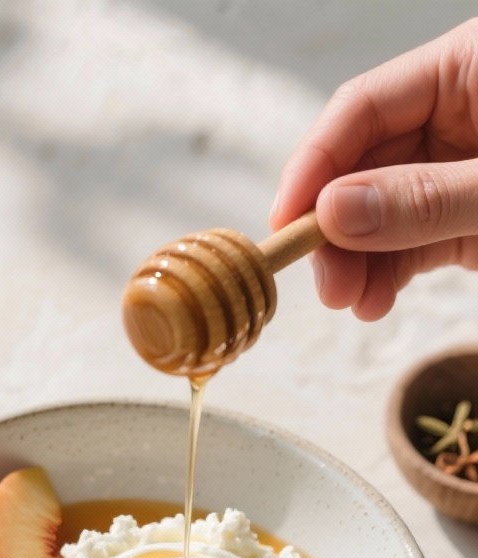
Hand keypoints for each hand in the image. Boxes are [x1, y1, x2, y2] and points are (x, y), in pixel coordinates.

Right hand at [270, 21, 477, 319]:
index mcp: (465, 67)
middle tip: (325, 282)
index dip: (315, 166)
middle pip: (363, 164)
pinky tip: (372, 301)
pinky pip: (412, 241)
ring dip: (356, 260)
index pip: (361, 107)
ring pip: (382, 211)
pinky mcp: (467, 215)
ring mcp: (457, 166)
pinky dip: (387, 273)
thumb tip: (332, 213)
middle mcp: (454, 113)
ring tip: (350, 301)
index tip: (286, 224)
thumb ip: (424, 198)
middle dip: (336, 228)